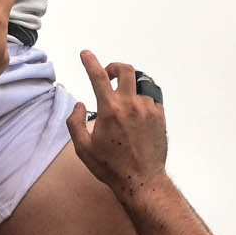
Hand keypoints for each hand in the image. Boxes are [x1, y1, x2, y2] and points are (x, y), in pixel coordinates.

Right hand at [66, 52, 167, 196]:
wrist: (142, 180)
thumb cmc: (111, 166)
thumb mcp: (82, 148)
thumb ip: (74, 122)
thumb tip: (80, 104)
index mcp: (110, 110)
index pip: (98, 77)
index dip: (90, 61)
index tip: (85, 54)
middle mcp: (131, 105)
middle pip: (126, 70)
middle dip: (114, 67)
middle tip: (108, 76)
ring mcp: (149, 109)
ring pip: (140, 84)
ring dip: (129, 87)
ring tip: (123, 100)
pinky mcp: (160, 116)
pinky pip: (152, 97)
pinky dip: (142, 98)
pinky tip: (136, 112)